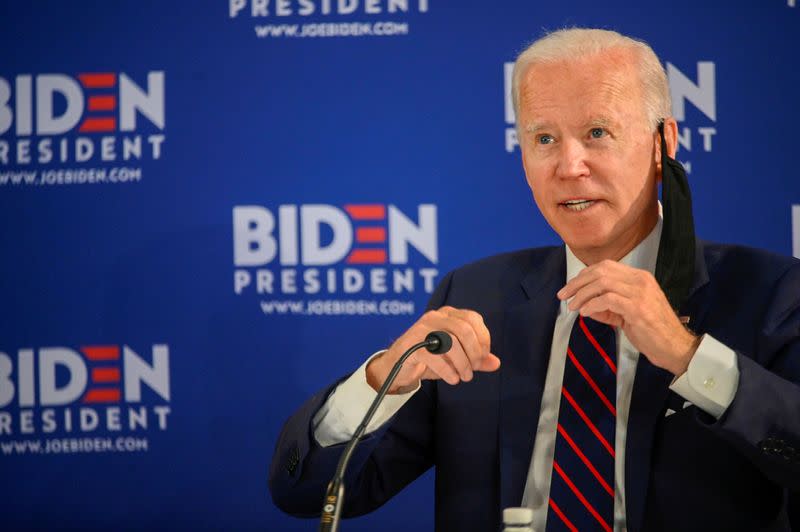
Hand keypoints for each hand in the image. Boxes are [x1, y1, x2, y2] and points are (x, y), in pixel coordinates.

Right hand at [366, 306, 500, 393]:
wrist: (396, 367)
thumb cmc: (428, 359)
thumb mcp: (455, 358)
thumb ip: (475, 359)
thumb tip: (496, 363)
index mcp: (447, 314)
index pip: (473, 319)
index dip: (483, 339)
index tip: (482, 358)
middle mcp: (435, 317)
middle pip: (464, 329)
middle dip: (474, 352)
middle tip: (473, 369)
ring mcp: (422, 329)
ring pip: (451, 342)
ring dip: (463, 364)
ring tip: (464, 376)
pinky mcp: (411, 345)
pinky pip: (435, 357)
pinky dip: (448, 371)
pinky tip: (452, 379)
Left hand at [557, 260, 700, 375]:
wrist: (675, 347)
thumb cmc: (652, 331)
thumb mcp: (627, 313)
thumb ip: (607, 307)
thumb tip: (583, 304)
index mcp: (639, 277)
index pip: (606, 266)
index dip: (584, 275)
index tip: (570, 287)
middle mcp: (641, 280)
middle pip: (601, 271)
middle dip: (577, 282)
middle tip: (563, 295)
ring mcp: (640, 293)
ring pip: (602, 283)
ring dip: (582, 294)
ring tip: (572, 306)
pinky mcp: (637, 308)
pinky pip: (607, 299)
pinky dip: (591, 304)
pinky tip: (584, 313)